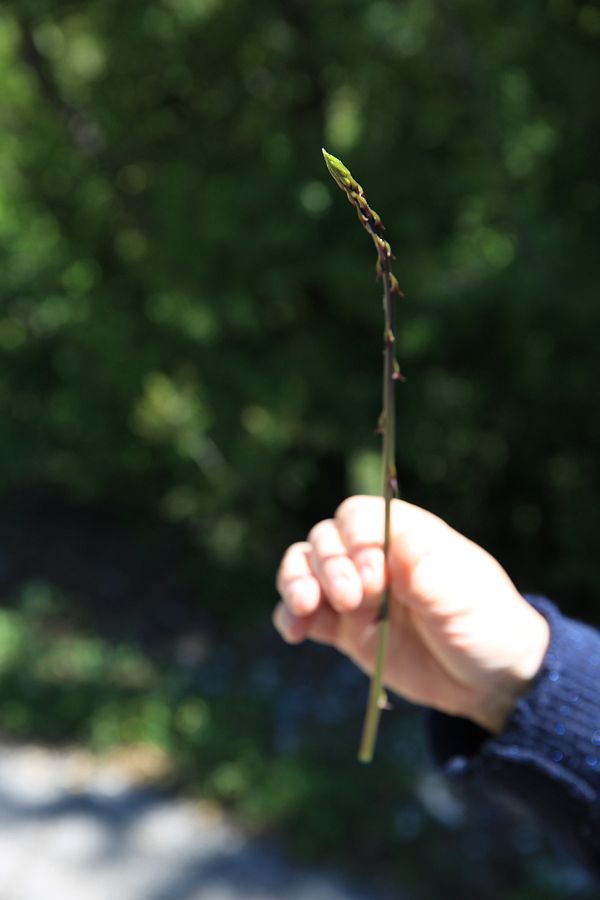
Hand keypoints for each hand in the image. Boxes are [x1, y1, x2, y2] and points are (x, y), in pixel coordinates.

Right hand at [274, 496, 549, 733]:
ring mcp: (356, 593)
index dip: (354, 541)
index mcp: (404, 536)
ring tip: (304, 608)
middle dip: (327, 566)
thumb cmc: (487, 624)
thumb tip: (384, 549)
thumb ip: (423, 570)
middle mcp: (374, 558)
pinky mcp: (343, 629)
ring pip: (305, 569)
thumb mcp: (463, 595)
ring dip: (296, 582)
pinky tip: (295, 633)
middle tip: (350, 600)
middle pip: (325, 540)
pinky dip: (289, 617)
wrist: (490, 681)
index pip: (357, 517)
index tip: (373, 577)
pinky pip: (303, 614)